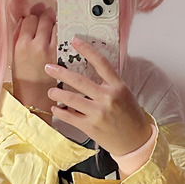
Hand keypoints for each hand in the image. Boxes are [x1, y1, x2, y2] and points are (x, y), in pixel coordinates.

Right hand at [12, 11, 56, 110]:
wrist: (34, 100)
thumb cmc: (23, 80)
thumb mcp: (14, 57)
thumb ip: (20, 38)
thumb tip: (26, 22)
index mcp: (22, 45)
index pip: (30, 20)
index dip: (32, 19)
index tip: (34, 22)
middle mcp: (37, 45)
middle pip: (44, 19)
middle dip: (45, 19)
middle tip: (46, 22)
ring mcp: (52, 51)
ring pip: (57, 26)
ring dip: (55, 26)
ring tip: (54, 31)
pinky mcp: (63, 57)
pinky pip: (65, 39)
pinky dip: (63, 37)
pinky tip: (61, 40)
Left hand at [45, 38, 151, 155]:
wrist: (135, 141)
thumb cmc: (130, 116)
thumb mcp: (125, 94)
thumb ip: (108, 83)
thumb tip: (88, 71)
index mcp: (118, 87)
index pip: (101, 63)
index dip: (87, 50)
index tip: (74, 41)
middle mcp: (107, 98)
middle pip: (78, 80)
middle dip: (60, 72)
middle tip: (48, 68)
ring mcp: (98, 113)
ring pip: (70, 98)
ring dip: (56, 93)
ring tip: (51, 91)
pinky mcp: (90, 127)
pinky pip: (69, 116)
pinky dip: (59, 111)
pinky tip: (56, 108)